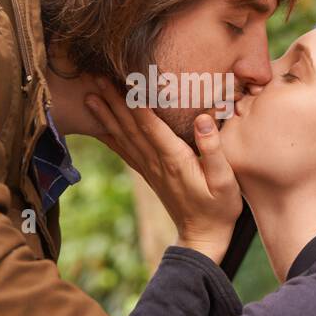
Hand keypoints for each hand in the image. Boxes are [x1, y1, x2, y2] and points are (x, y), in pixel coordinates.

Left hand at [84, 78, 242, 264]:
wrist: (203, 237)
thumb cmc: (220, 208)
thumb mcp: (226, 181)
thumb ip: (213, 150)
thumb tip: (202, 118)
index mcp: (174, 159)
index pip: (150, 125)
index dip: (136, 101)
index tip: (124, 79)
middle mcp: (157, 162)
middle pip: (131, 127)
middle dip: (113, 101)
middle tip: (96, 78)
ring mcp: (150, 169)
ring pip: (124, 138)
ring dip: (106, 116)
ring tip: (89, 95)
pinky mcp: (149, 174)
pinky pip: (125, 152)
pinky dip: (110, 137)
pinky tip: (99, 126)